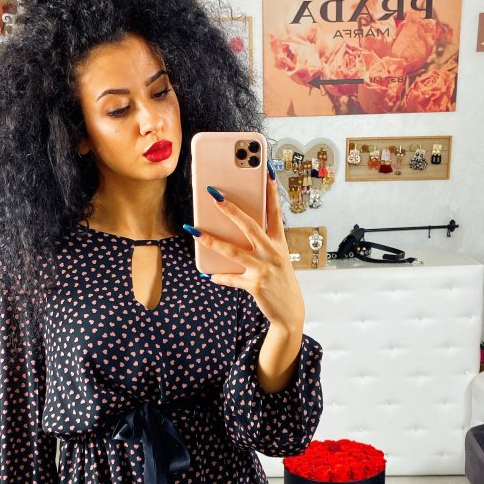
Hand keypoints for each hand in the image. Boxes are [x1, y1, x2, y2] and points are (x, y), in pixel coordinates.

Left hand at [195, 165, 305, 332]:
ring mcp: (264, 269)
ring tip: (193, 230)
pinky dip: (218, 276)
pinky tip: (207, 273)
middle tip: (214, 195)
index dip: (271, 191)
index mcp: (279, 243)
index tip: (267, 171)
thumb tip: (233, 230)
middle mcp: (273, 253)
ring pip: (233, 251)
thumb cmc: (279, 281)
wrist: (290, 312)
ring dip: (211, 240)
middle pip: (250, 226)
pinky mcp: (255, 286)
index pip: (275, 212)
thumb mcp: (276, 259)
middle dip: (231, 210)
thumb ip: (260, 243)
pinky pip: (230, 279)